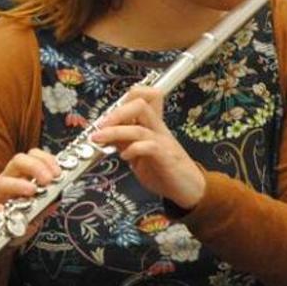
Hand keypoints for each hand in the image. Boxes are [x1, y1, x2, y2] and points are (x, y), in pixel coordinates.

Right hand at [0, 148, 61, 244]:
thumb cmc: (6, 223)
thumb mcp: (30, 216)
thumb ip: (43, 208)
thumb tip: (57, 199)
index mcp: (17, 180)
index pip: (31, 158)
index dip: (46, 160)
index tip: (58, 173)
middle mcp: (4, 184)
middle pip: (17, 162)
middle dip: (35, 167)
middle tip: (48, 179)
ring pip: (1, 182)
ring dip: (18, 185)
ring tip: (32, 192)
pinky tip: (3, 212)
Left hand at [91, 87, 205, 208]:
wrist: (188, 188)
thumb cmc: (163, 169)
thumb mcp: (136, 154)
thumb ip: (123, 141)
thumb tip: (102, 132)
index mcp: (151, 125)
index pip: (144, 97)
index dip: (123, 99)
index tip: (106, 114)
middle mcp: (158, 129)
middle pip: (140, 104)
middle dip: (116, 112)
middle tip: (99, 126)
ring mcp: (163, 142)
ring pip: (138, 127)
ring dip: (114, 132)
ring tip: (98, 138)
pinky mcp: (166, 157)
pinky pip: (149, 146)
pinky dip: (132, 149)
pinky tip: (123, 157)